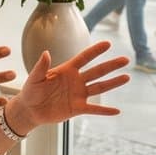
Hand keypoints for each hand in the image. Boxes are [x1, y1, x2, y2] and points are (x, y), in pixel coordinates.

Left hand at [10, 42, 128, 129]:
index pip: (84, 58)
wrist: (29, 110)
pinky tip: (117, 111)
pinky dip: (105, 110)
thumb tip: (46, 52)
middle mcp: (76, 80)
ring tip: (126, 77)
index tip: (108, 44)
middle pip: (97, 71)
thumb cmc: (31, 91)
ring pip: (99, 87)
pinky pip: (94, 109)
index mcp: (67, 70)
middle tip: (125, 59)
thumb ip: (41, 66)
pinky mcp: (77, 108)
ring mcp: (78, 94)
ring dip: (113, 83)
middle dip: (111, 65)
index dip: (95, 51)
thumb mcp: (34, 77)